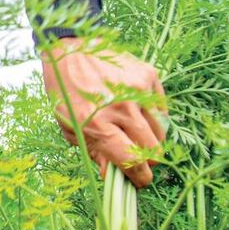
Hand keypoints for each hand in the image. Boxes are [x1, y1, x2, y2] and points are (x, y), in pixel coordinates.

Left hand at [39, 39, 167, 187]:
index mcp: (97, 122)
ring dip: (151, 139)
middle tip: (138, 159)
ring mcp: (139, 89)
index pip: (132, 160)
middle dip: (148, 162)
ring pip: (161, 131)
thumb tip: (114, 176)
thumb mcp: (70, 127)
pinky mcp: (148, 75)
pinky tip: (136, 110)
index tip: (139, 180)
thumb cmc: (66, 91)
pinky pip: (161, 109)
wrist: (71, 49)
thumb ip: (95, 152)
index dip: (139, 178)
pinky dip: (153, 117)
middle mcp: (121, 106)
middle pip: (153, 150)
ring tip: (134, 133)